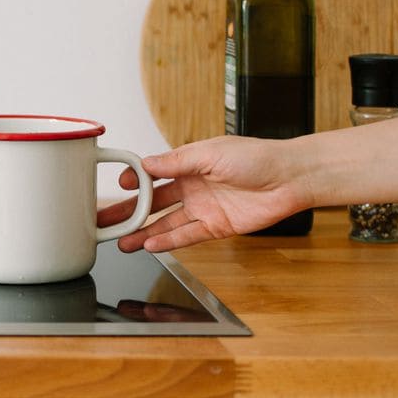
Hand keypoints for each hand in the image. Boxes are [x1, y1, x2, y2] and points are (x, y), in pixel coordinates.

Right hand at [96, 135, 311, 251]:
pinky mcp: (216, 226)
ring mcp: (203, 208)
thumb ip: (176, 161)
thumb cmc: (258, 157)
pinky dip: (167, 241)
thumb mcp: (211, 152)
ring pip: (165, 222)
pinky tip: (149, 244)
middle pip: (153, 202)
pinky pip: (186, 235)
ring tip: (121, 242)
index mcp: (189, 163)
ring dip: (143, 232)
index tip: (119, 186)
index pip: (153, 173)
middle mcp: (193, 186)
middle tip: (106, 221)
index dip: (134, 181)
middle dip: (129, 211)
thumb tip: (145, 164)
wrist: (291, 178)